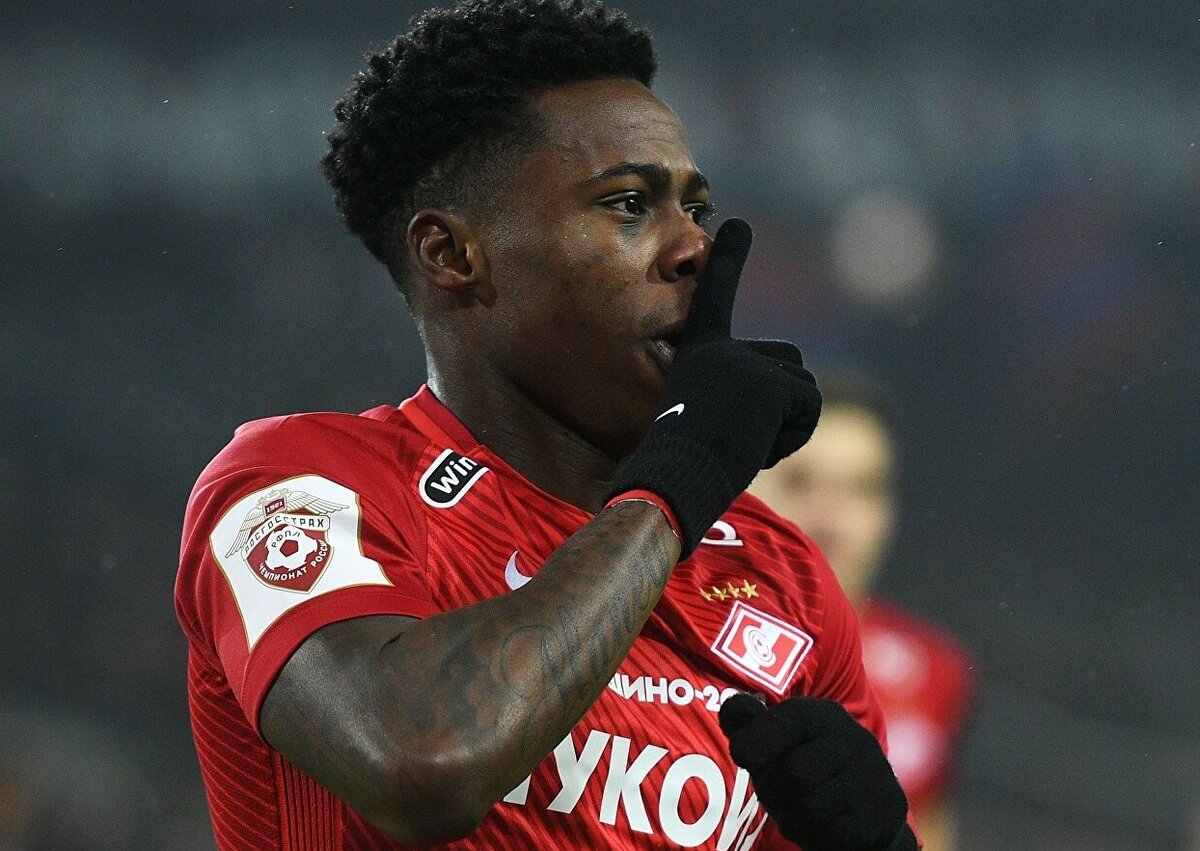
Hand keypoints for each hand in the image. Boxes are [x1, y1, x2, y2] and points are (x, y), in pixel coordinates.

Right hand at [605, 218, 821, 556]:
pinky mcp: (769, 386)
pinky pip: (809, 407)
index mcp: (700, 352)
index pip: (716, 295)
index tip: (736, 223)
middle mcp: (723, 349)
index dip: (727, 258)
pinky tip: (759, 449)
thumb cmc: (681, 466)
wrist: (673, 482)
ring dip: (789, 425)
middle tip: (745, 437)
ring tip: (745, 445)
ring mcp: (746, 363)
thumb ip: (733, 401)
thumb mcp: (703, 422)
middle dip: (786, 403)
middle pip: (790, 362)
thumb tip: (774, 403)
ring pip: (804, 389)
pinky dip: (795, 436)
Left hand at [718, 694, 916, 850]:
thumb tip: (734, 708)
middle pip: (793, 773)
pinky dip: (816, 839)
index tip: (742, 756)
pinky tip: (819, 829)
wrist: (869, 805)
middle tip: (774, 798)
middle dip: (772, 793)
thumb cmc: (806, 770)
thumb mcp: (775, 742)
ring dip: (792, 821)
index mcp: (823, 714)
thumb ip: (748, 722)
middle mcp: (854, 737)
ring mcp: (874, 774)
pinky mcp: (886, 811)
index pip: (781, 722)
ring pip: (812, 810)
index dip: (751, 742)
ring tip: (796, 815)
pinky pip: (835, 835)